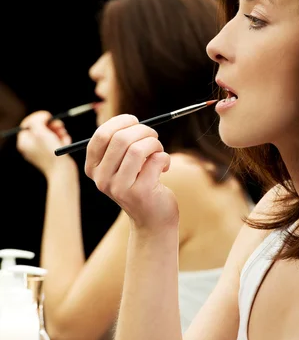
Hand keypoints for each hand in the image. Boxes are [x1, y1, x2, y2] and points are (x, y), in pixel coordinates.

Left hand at [16, 110, 73, 175]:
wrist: (62, 171)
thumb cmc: (50, 152)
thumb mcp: (40, 132)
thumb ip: (37, 121)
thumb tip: (43, 117)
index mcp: (24, 142)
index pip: (28, 124)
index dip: (38, 118)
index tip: (49, 116)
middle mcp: (31, 147)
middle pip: (40, 128)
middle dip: (51, 125)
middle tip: (59, 125)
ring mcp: (42, 151)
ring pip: (50, 134)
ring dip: (59, 131)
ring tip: (64, 134)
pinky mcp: (52, 154)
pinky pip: (57, 141)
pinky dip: (62, 139)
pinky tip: (66, 142)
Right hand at [84, 114, 177, 233]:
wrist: (153, 219)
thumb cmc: (139, 184)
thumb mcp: (122, 165)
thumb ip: (120, 144)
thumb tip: (131, 120)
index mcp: (93, 169)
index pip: (101, 135)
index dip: (120, 122)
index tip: (134, 121)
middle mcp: (102, 180)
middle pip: (120, 138)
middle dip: (143, 130)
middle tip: (153, 136)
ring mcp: (120, 188)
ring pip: (138, 148)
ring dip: (154, 143)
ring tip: (158, 151)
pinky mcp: (140, 193)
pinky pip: (155, 160)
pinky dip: (164, 157)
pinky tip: (164, 167)